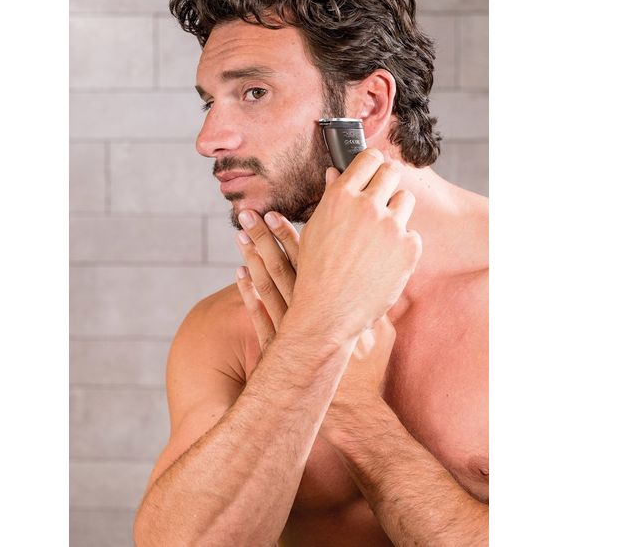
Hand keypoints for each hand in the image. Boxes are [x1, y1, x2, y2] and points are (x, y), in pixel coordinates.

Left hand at [233, 210, 401, 419]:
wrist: (351, 413)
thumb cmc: (368, 376)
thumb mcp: (382, 337)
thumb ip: (380, 306)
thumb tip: (388, 276)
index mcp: (336, 306)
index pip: (310, 264)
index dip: (291, 239)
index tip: (276, 215)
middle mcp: (311, 315)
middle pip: (282, 270)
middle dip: (264, 239)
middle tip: (248, 215)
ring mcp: (292, 332)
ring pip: (268, 289)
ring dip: (252, 260)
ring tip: (240, 236)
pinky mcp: (278, 349)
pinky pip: (259, 317)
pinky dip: (248, 296)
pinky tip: (238, 275)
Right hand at [289, 149, 421, 339]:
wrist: (329, 312)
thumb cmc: (316, 272)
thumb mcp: (315, 229)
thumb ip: (331, 197)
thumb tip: (335, 173)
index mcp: (341, 197)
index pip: (369, 158)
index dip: (373, 162)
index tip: (374, 168)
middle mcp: (368, 206)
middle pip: (392, 173)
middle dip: (387, 181)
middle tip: (381, 197)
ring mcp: (391, 227)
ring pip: (405, 200)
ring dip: (396, 212)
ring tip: (381, 234)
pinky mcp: (408, 248)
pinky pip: (412, 234)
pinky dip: (402, 245)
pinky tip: (384, 260)